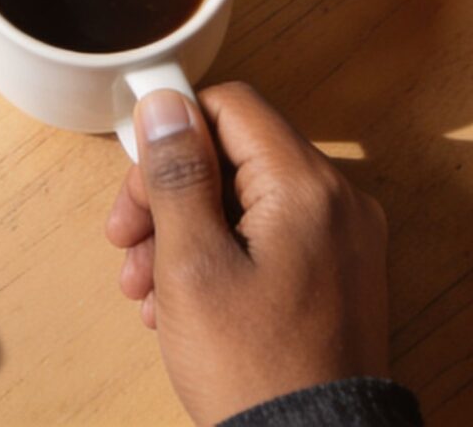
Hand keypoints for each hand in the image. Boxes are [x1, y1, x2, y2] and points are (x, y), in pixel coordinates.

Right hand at [103, 85, 389, 424]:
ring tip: (149, 290)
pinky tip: (185, 305)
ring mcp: (344, 242)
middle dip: (171, 195)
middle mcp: (338, 203)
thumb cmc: (253, 369)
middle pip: (237, 155)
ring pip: (248, 202)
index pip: (232, 106)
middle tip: (128, 245)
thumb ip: (178, 174)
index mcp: (307, 187)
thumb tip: (165, 103)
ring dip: (188, 232)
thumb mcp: (192, 264)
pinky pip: (272, 240)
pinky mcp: (339, 278)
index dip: (173, 135)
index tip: (136, 185)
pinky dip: (225, 257)